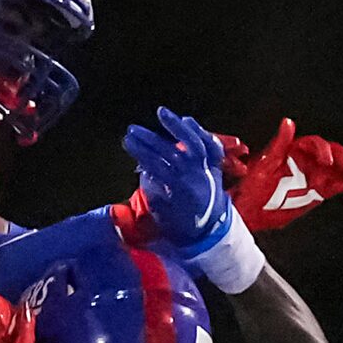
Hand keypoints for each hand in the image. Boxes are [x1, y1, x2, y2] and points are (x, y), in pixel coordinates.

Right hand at [122, 107, 230, 253]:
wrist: (211, 230)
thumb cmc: (182, 226)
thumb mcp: (163, 217)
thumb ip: (154, 194)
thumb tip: (146, 171)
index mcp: (181, 192)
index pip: (157, 166)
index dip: (141, 152)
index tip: (127, 141)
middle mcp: (196, 177)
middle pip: (171, 152)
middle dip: (150, 139)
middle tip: (132, 130)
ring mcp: (208, 170)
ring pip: (194, 143)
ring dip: (177, 126)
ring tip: (161, 112)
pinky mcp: (215, 166)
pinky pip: (210, 146)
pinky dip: (200, 132)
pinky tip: (186, 120)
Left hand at [229, 119, 342, 231]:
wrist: (249, 212)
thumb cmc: (251, 188)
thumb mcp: (265, 164)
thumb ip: (279, 144)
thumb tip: (288, 122)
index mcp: (294, 151)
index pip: (314, 145)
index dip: (322, 150)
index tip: (327, 160)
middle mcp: (306, 161)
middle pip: (330, 154)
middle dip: (341, 158)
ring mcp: (314, 176)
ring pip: (337, 168)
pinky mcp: (318, 192)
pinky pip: (338, 184)